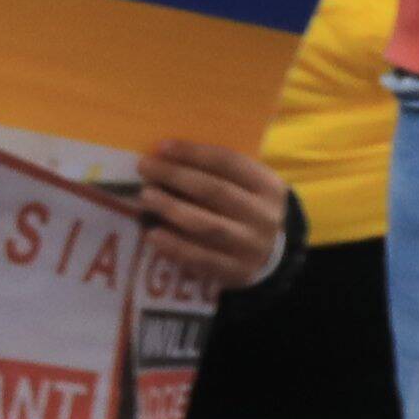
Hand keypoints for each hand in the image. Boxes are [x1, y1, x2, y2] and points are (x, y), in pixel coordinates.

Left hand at [134, 139, 296, 284]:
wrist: (273, 255)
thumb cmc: (247, 210)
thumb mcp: (248, 187)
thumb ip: (218, 173)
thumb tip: (166, 158)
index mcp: (267, 187)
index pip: (229, 163)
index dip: (194, 153)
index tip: (162, 147)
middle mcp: (263, 215)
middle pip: (215, 191)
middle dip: (176, 176)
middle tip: (145, 168)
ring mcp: (250, 246)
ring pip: (207, 225)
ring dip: (172, 209)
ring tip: (145, 197)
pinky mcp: (236, 272)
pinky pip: (201, 259)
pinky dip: (174, 246)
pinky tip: (153, 234)